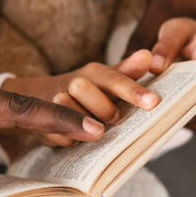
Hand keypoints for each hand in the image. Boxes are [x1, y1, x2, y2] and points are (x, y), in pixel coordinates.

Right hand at [0, 50, 158, 156]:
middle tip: (113, 119)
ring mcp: (55, 101)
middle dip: (103, 109)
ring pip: (67, 109)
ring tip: (96, 130)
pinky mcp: (43, 122)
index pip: (115, 79)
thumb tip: (150, 56)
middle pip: (85, 90)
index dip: (133, 91)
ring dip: (85, 124)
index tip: (153, 103)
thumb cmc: (89, 91)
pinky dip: (70, 139)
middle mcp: (73, 83)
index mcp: (94, 73)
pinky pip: (59, 134)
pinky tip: (76, 140)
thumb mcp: (109, 80)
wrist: (44, 97)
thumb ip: (129, 71)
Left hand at [126, 0, 195, 131]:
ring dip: (182, 110)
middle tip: (149, 128)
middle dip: (184, 112)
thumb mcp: (164, 7)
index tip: (164, 116)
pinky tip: (154, 107)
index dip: (195, 103)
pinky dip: (183, 101)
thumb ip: (157, 38)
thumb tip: (150, 70)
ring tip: (148, 122)